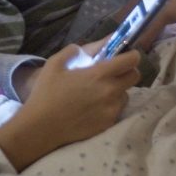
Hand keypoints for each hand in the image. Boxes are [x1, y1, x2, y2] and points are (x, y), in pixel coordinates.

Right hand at [0, 44, 139, 170]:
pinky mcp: (107, 124)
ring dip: (118, 89)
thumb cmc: (46, 93)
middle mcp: (110, 92)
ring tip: (100, 91)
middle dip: (127, 70)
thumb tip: (83, 49)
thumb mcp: (54, 64)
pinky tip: (94, 106)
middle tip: (113, 71)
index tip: (126, 54)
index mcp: (99, 74)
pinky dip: (110, 105)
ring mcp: (111, 110)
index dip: (131, 54)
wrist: (41, 127)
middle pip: (134, 76)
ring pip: (126, 94)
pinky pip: (117, 110)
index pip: (130, 60)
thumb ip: (72, 51)